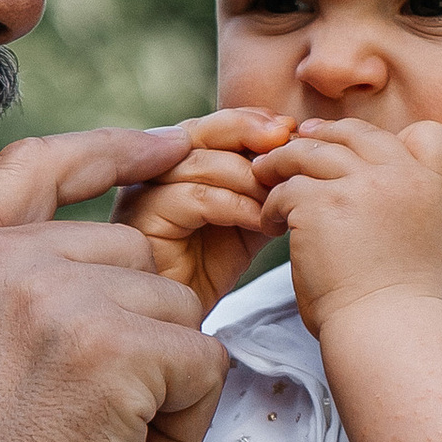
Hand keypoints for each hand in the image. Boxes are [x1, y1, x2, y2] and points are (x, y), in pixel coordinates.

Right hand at [0, 124, 229, 441]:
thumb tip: (85, 250)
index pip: (34, 161)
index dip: (111, 148)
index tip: (169, 144)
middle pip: (125, 252)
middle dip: (135, 334)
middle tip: (83, 426)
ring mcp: (44, 297)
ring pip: (171, 308)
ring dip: (160, 386)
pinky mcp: (110, 347)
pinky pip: (202, 360)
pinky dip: (185, 423)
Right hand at [114, 106, 291, 313]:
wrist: (181, 321)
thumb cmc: (206, 270)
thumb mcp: (244, 219)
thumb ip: (263, 186)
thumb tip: (301, 154)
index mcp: (173, 163)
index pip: (210, 126)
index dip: (250, 120)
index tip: (290, 127)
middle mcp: (150, 172)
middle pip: (197, 132)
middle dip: (245, 130)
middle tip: (285, 138)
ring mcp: (140, 194)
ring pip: (197, 162)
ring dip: (247, 176)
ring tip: (280, 195)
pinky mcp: (140, 222)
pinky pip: (193, 198)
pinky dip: (234, 205)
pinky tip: (262, 222)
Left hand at [261, 113, 441, 340]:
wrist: (387, 330)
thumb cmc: (401, 301)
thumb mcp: (430, 240)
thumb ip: (413, 203)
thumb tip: (383, 189)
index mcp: (432, 185)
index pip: (427, 133)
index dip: (392, 138)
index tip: (357, 149)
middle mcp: (400, 176)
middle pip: (356, 133)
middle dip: (323, 135)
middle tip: (297, 143)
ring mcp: (360, 185)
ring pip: (311, 152)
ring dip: (284, 162)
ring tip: (266, 177)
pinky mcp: (320, 203)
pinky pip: (286, 188)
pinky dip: (272, 203)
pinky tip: (270, 222)